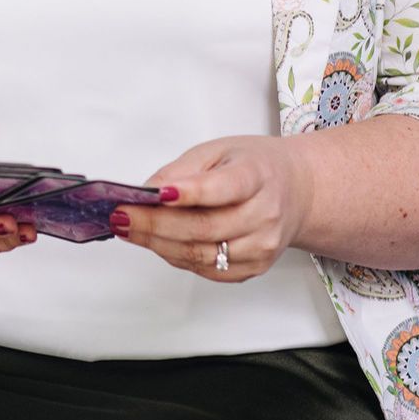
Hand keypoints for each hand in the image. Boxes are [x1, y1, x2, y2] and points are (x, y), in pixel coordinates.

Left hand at [109, 135, 314, 281]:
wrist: (297, 192)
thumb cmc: (255, 167)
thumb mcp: (219, 150)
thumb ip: (182, 170)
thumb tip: (146, 192)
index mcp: (257, 176)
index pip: (223, 189)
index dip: (190, 193)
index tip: (157, 193)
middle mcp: (265, 215)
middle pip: (204, 228)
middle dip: (155, 224)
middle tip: (121, 216)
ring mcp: (262, 246)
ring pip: (200, 254)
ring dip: (158, 244)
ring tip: (128, 229)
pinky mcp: (254, 268)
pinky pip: (207, 269)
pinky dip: (176, 256)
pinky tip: (157, 242)